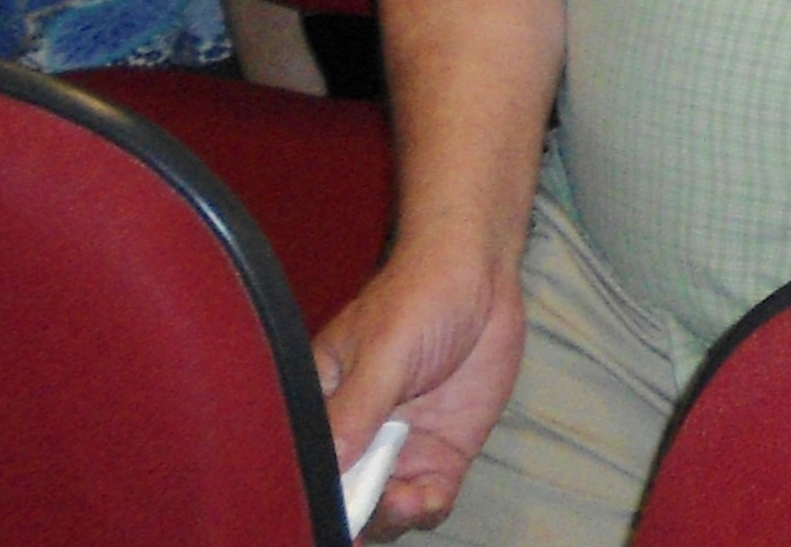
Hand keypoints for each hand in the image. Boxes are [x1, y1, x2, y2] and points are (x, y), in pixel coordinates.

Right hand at [312, 243, 530, 536]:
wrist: (482, 273)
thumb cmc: (420, 296)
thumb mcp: (384, 349)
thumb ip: (358, 407)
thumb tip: (329, 467)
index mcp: (324, 404)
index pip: (308, 460)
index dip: (313, 491)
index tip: (325, 509)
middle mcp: (359, 433)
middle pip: (345, 493)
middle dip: (353, 512)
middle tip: (367, 510)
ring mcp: (403, 445)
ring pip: (385, 506)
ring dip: (390, 516)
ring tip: (405, 499)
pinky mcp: (444, 450)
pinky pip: (430, 497)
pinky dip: (427, 508)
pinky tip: (429, 497)